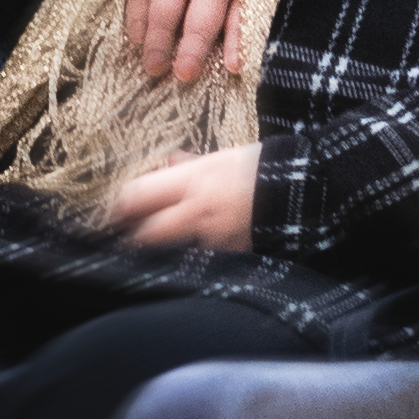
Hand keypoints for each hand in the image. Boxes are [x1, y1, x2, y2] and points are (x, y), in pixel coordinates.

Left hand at [100, 147, 258, 251]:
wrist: (309, 189)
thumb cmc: (265, 167)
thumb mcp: (222, 156)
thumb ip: (187, 166)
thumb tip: (161, 167)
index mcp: (194, 181)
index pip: (135, 197)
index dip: (116, 206)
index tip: (109, 211)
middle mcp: (199, 214)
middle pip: (144, 235)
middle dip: (131, 237)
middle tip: (124, 235)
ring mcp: (215, 241)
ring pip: (170, 253)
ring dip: (160, 250)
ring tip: (158, 245)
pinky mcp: (230, 259)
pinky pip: (199, 261)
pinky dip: (191, 258)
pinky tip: (191, 253)